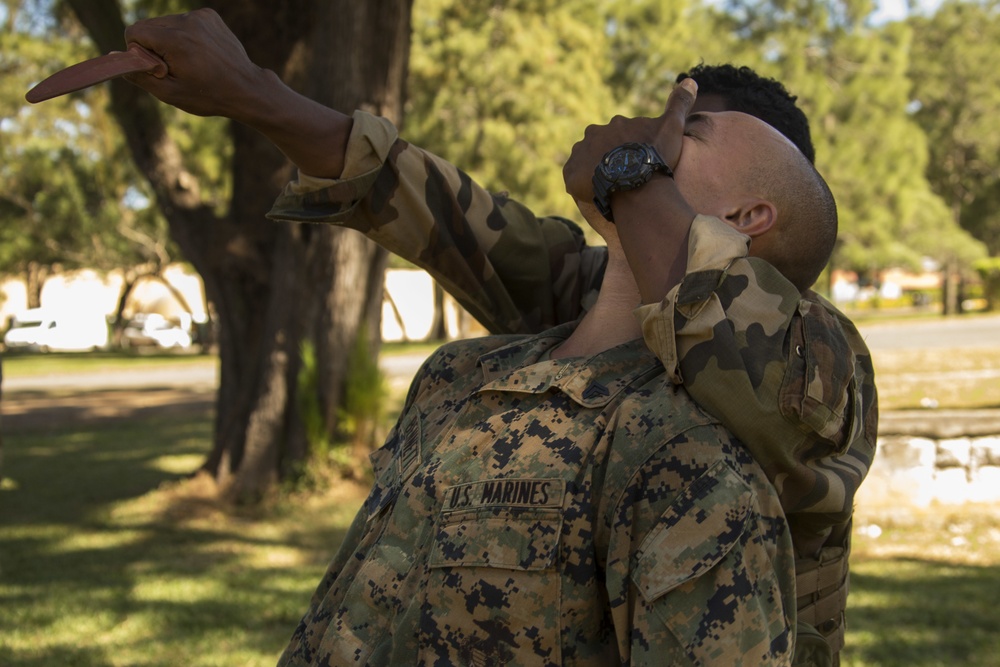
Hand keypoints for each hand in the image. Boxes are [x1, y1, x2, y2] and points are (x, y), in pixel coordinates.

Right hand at [122, 9, 267, 120]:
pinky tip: (201, 53)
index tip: (158, 68)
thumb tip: (113, 57)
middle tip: (176, 68)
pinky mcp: (210, 15)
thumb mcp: (170, 94)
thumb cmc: (208, 96)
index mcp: (176, 39)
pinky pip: (184, 21)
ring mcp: (201, 16)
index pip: (134, 32)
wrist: (247, 89)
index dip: (140, 53)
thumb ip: (138, 75)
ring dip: (170, 40)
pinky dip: (185, 35)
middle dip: (154, 46)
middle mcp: (188, 21)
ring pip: (166, 23)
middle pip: (149, 26)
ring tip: (191, 62)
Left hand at [562, 78, 697, 209]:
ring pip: (586, 161)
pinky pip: (573, 178)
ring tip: (610, 186)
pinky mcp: (570, 173)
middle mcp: (594, 134)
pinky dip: (581, 184)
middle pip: (600, 147)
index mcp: (615, 124)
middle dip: (609, 159)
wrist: (636, 184)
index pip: (620, 136)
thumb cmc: (655, 156)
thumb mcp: (672, 127)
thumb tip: (690, 81)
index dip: (629, 150)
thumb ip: (679, 104)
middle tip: (623, 177)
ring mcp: (580, 153)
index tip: (637, 163)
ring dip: (594, 170)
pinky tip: (595, 193)